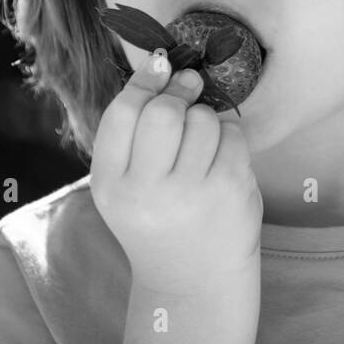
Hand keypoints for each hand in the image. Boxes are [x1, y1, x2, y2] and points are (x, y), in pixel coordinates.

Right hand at [89, 49, 263, 295]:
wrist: (193, 282)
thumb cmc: (160, 218)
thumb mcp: (128, 184)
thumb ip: (134, 131)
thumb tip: (159, 60)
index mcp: (110, 185)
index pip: (122, 113)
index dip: (144, 81)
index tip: (160, 66)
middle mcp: (145, 192)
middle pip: (163, 112)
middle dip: (179, 93)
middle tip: (188, 90)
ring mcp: (189, 195)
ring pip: (203, 119)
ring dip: (207, 118)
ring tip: (203, 142)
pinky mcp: (228, 193)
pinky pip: (233, 136)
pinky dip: (230, 138)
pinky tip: (222, 160)